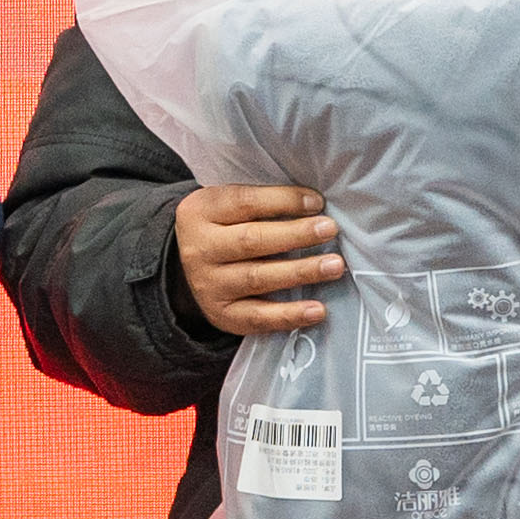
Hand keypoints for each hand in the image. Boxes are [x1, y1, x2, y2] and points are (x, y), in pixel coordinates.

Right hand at [177, 185, 342, 336]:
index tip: (317, 202)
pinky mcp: (221, 314)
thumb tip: (314, 204)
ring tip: (333, 266)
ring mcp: (208, 284)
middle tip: (329, 229)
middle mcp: (200, 248)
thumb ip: (261, 202)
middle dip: (296, 235)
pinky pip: (257, 317)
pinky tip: (317, 309)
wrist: (186, 267)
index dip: (283, 201)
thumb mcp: (227, 206)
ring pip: (257, 278)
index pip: (245, 202)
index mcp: (201, 211)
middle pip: (252, 240)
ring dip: (300, 272)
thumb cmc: (224, 228)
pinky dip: (289, 314)